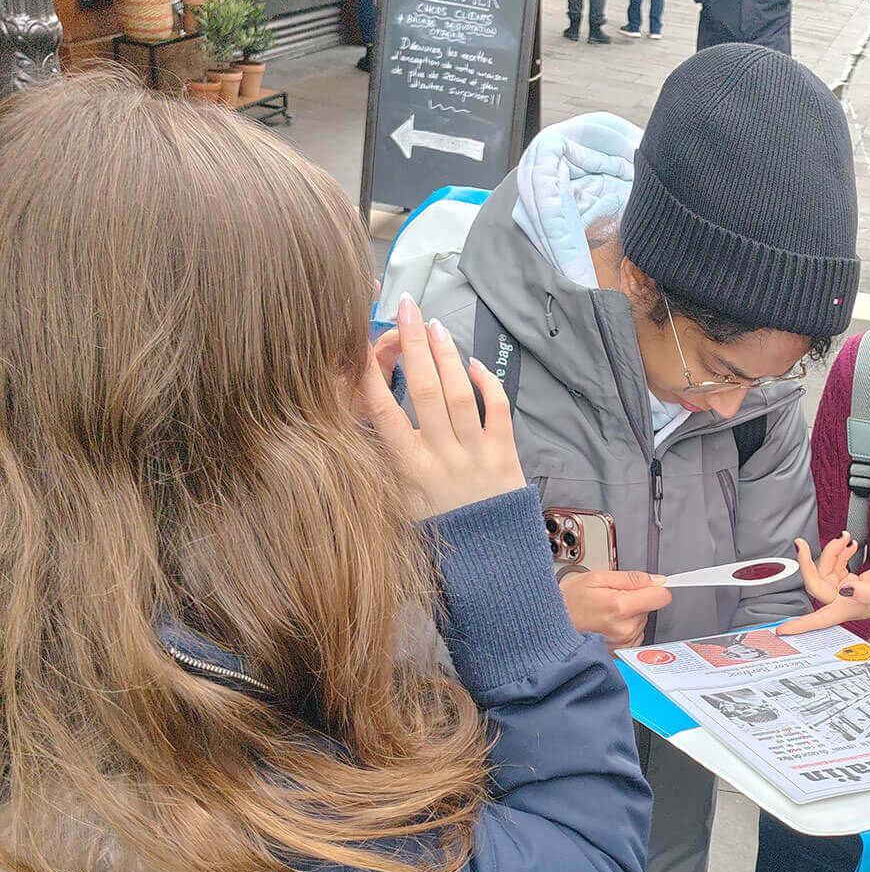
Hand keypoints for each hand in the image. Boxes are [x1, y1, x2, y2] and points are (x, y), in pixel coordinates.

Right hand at [357, 293, 524, 517]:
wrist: (489, 562)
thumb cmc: (439, 532)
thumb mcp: (398, 504)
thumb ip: (386, 464)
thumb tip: (366, 421)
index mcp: (408, 471)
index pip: (383, 413)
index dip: (371, 376)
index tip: (362, 345)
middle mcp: (441, 458)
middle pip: (423, 391)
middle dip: (414, 344)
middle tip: (406, 308)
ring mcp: (476, 456)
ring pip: (459, 394)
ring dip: (447, 355)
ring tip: (435, 325)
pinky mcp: (505, 456)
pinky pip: (497, 410)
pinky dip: (487, 383)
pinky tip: (473, 363)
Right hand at [559, 569, 672, 649]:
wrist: (550, 626)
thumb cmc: (568, 602)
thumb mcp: (596, 578)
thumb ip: (630, 578)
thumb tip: (655, 579)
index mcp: (621, 607)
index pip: (661, 596)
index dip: (657, 587)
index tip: (652, 585)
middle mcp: (625, 628)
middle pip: (650, 608)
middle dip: (636, 600)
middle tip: (612, 598)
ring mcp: (623, 642)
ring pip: (642, 621)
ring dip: (630, 615)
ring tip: (606, 611)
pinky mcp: (620, 651)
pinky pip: (634, 634)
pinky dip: (624, 628)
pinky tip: (607, 624)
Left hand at [777, 537, 869, 635]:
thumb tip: (847, 588)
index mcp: (853, 607)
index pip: (820, 619)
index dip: (801, 626)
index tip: (782, 630)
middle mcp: (848, 601)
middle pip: (817, 584)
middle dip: (814, 561)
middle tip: (814, 542)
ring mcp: (850, 590)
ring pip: (825, 571)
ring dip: (831, 552)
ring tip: (846, 539)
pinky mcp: (855, 580)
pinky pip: (836, 566)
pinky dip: (839, 552)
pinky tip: (850, 544)